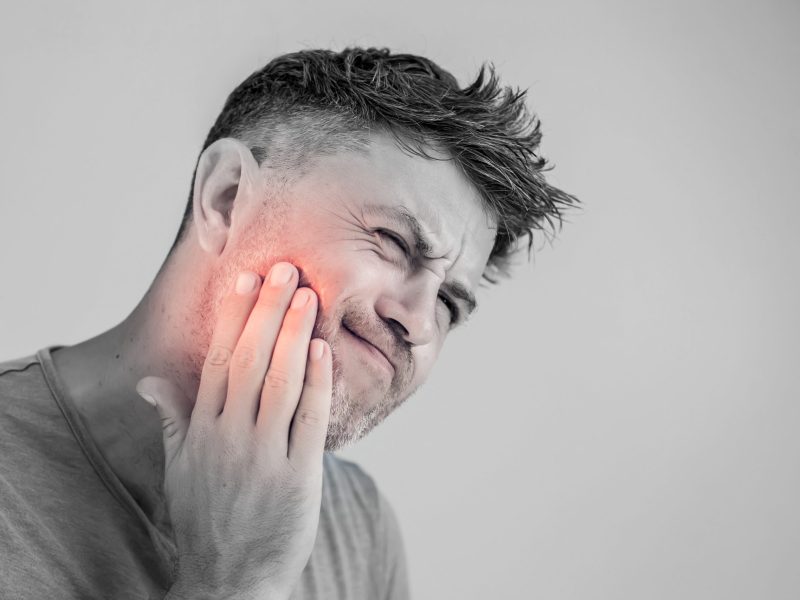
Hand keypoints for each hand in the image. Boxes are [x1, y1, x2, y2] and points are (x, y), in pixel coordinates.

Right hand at [136, 262, 331, 599]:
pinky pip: (308, 420)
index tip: (245, 279)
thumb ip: (171, 421)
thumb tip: (150, 383)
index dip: (234, 317)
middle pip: (250, 360)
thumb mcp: (178, 469)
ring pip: (279, 382)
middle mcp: (228, 437)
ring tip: (307, 293)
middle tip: (284, 268)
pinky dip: (317, 382)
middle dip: (267, 310)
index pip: (219, 360)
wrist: (229, 579)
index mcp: (201, 431)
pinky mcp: (296, 477)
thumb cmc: (206, 517)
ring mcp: (262, 457)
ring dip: (294, 334)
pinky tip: (323, 349)